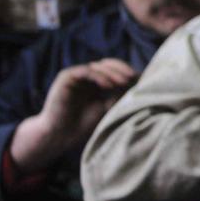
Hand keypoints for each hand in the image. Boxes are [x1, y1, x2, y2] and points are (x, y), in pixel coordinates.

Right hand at [10, 59, 137, 174]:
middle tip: (133, 77)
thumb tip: (139, 82)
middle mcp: (85, 77)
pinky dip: (99, 76)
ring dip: (113, 72)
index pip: (114, 70)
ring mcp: (75, 75)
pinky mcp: (66, 77)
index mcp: (95, 82)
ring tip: (125, 81)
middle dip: (122, 69)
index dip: (126, 72)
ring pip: (98, 67)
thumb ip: (119, 94)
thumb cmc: (83, 125)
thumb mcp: (107, 107)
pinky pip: (86, 71)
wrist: (59, 136)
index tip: (140, 79)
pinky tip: (109, 85)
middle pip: (107, 65)